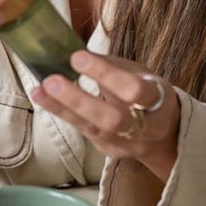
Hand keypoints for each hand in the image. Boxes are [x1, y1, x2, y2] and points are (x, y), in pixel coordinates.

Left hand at [31, 50, 180, 183]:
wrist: (166, 135)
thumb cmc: (149, 95)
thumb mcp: (143, 74)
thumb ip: (115, 66)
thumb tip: (80, 53)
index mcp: (159, 101)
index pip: (134, 90)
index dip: (106, 75)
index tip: (78, 57)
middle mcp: (145, 128)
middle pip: (112, 119)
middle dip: (79, 100)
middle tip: (52, 81)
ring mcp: (127, 144)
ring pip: (93, 129)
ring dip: (63, 108)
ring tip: (40, 89)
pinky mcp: (109, 151)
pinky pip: (84, 131)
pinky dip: (63, 113)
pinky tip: (44, 98)